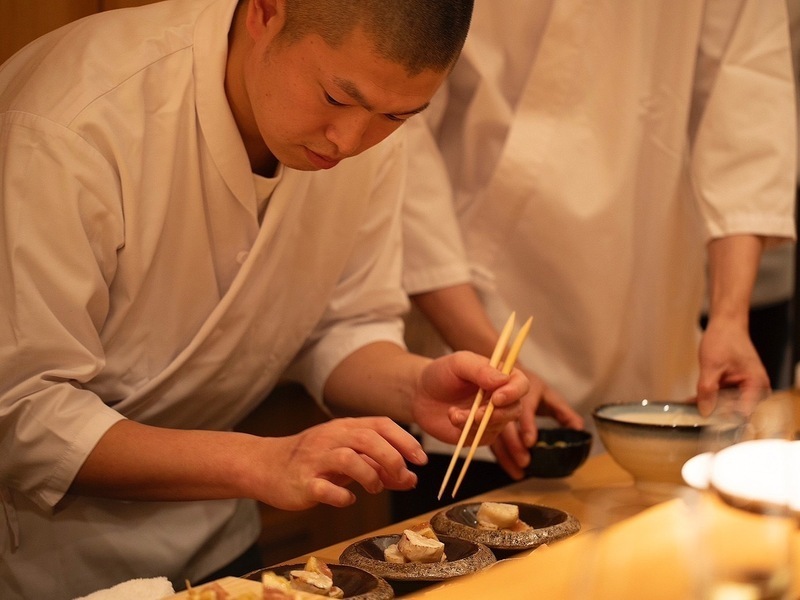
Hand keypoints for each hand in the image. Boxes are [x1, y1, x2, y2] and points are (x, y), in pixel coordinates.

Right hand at [259, 416, 425, 510]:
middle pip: (368, 439)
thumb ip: (377, 465)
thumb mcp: (347, 457)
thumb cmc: (313, 460)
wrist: (266, 466)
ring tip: (375, 488)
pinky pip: (325, 489)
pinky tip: (348, 499)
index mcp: (344, 428)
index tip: (421, 459)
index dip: (405, 441)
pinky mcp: (302, 482)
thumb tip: (411, 478)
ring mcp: (315, 459)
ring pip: (349, 459)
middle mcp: (331, 438)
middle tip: (403, 477)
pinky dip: (343, 497)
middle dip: (392, 458)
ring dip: (370, 476)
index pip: (381, 425)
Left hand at [410, 350, 526, 446]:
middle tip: (477, 414)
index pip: (521, 384)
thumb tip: (503, 380)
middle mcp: (501, 398)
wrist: (420, 394)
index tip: (496, 397)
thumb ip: (480, 369)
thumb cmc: (441, 374)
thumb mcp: (458, 363)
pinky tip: (453, 417)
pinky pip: (482, 438)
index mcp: (501, 376)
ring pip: (498, 426)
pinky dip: (467, 430)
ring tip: (454, 413)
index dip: (514, 392)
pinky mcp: (479, 434)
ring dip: (476, 422)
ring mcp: (491, 418)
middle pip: (515, 409)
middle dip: (497, 414)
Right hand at [490, 366, 583, 478]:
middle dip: (514, 445)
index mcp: (525, 390)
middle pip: (507, 424)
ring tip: (518, 472)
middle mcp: (507, 400)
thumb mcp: (549, 396)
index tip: (530, 442)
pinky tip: (509, 467)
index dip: (527, 425)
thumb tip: (579, 429)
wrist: (506, 378)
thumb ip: (563, 412)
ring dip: (505, 455)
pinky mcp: (488, 421)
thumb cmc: (531, 389)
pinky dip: (500, 455)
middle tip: (524, 463)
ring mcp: (495, 410)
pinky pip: (491, 439)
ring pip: (496, 434)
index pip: (524, 408)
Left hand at [696, 316, 769, 414]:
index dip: (724, 419)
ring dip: (710, 405)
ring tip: (690, 410)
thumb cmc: (724, 339)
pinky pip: (723, 396)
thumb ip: (708, 390)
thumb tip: (705, 412)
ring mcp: (746, 387)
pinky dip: (709, 397)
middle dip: (714, 413)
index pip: (743, 413)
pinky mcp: (736, 384)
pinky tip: (692, 401)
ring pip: (727, 405)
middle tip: (693, 417)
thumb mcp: (711, 366)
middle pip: (735, 411)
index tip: (705, 422)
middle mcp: (755, 389)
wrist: (726, 324)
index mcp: (756, 385)